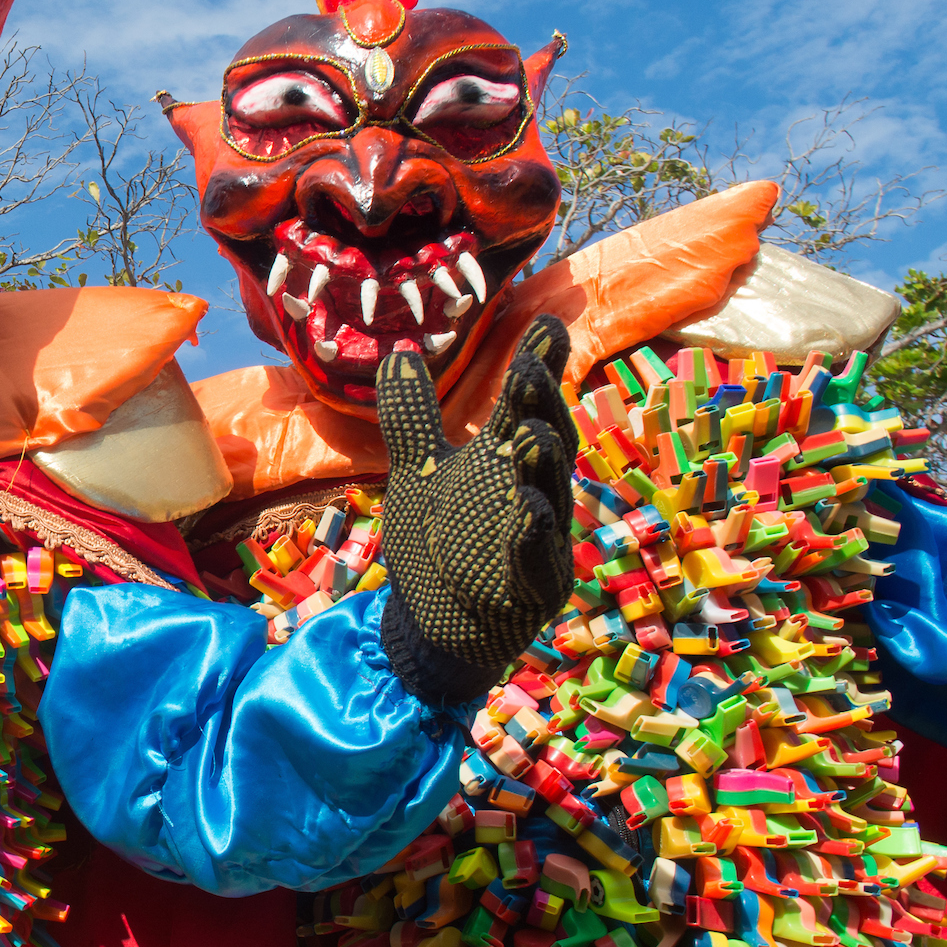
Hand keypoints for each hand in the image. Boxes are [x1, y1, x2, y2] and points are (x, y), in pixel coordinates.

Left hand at [375, 315, 575, 704]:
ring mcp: (538, 541)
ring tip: (528, 433)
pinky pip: (537, 560)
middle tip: (532, 366)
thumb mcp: (419, 472)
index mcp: (505, 461)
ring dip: (541, 465)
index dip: (538, 365)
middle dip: (540, 406)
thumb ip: (413, 418)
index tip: (545, 323)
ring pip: (548, 497)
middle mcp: (530, 492)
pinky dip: (532, 536)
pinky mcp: (535, 587)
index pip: (524, 404)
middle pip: (545, 442)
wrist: (436, 623)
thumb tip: (398, 353)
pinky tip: (527, 512)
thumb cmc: (442, 541)